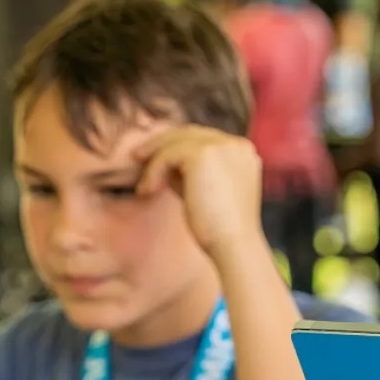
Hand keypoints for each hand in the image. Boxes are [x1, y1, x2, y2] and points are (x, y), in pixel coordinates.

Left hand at [134, 125, 264, 257]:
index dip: (178, 147)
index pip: (204, 139)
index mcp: (242, 152)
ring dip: (155, 161)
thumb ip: (189, 174)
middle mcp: (236, 144)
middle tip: (138, 158)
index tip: (155, 162)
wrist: (233, 246)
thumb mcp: (204, 193)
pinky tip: (147, 192)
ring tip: (144, 187)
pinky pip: (168, 154)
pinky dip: (154, 171)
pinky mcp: (204, 154)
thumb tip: (162, 163)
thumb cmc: (219, 231)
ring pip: (176, 142)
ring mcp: (222, 146)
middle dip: (162, 145)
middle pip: (190, 133)